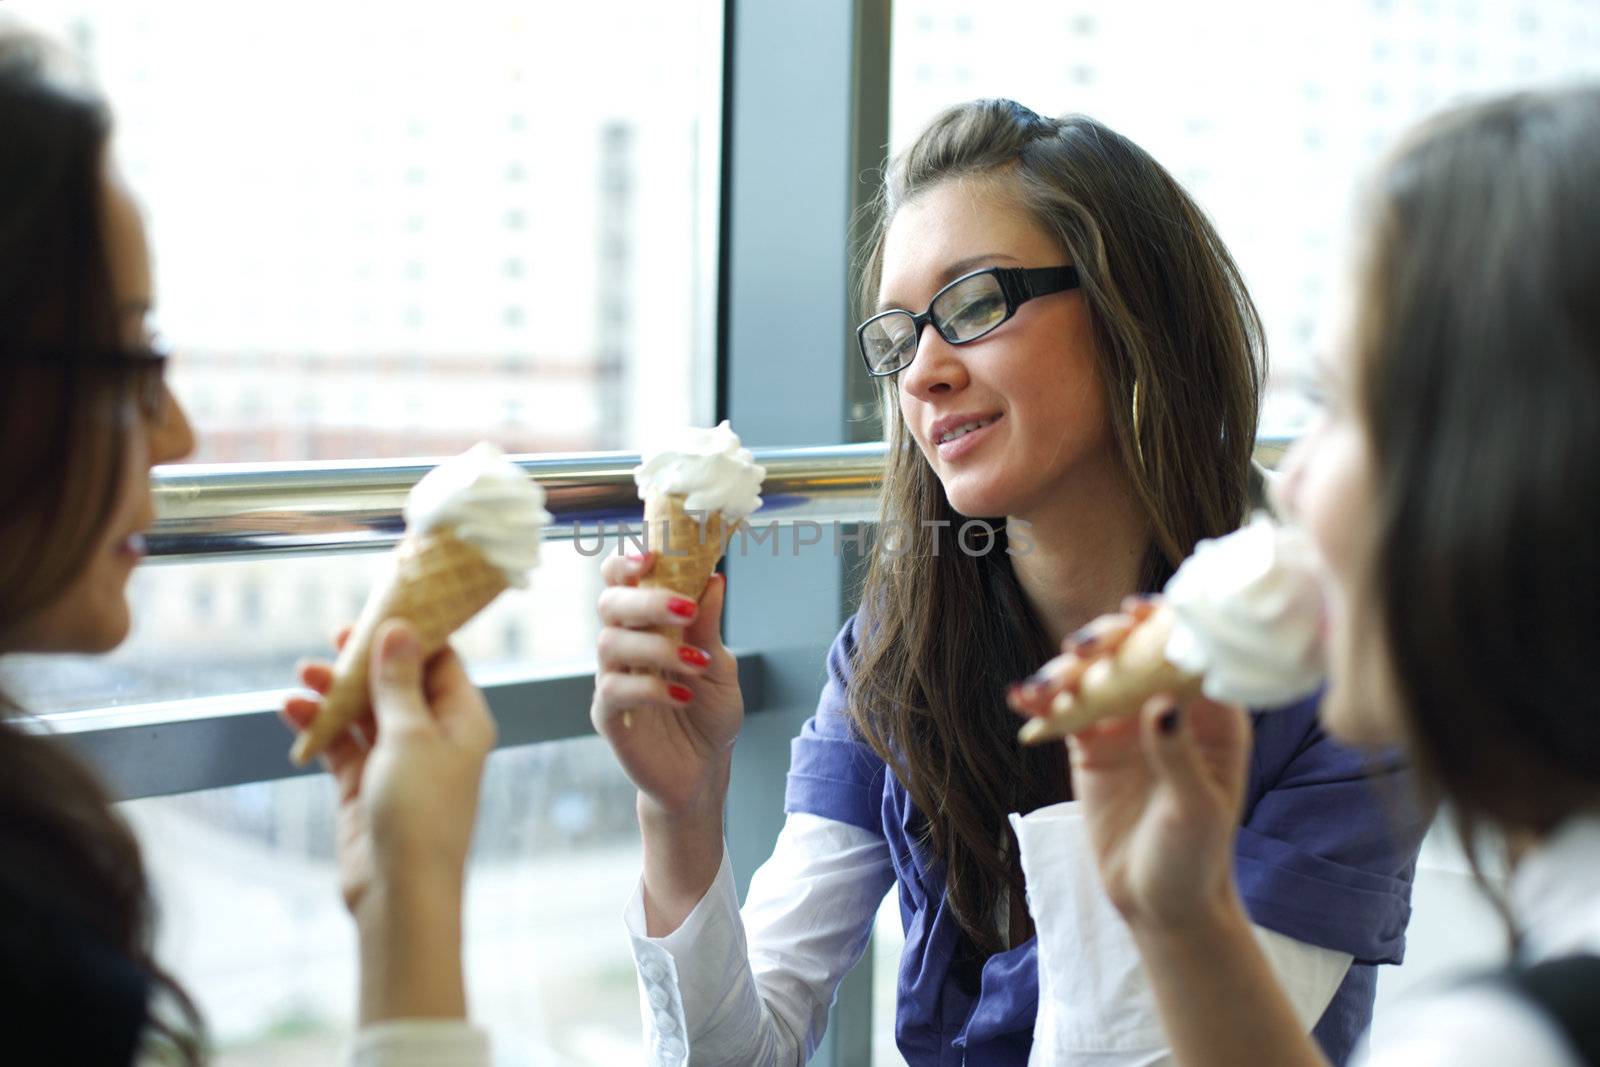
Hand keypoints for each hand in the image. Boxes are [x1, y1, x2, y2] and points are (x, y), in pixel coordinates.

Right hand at [284, 621, 495, 920]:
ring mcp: (399, 762)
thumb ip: (398, 682)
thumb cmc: (420, 812)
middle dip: (366, 660)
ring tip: (303, 673)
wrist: (399, 892)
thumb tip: (401, 629)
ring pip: (365, 713)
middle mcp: (435, 736)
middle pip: (399, 683)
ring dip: (336, 693)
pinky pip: (342, 745)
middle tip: (335, 636)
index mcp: (464, 719)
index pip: (441, 662)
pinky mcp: (365, 787)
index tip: (379, 609)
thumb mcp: (410, 736)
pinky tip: (292, 710)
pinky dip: (320, 728)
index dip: (411, 634)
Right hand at [591, 552, 742, 817]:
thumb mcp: (720, 667)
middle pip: (610, 605)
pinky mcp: (608, 717)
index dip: (626, 564)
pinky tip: (682, 696)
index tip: (652, 556)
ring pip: (609, 644)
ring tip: (696, 663)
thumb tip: (714, 580)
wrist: (704, 771)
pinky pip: (614, 691)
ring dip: (657, 647)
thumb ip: (709, 627)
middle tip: (685, 610)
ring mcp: (612, 680)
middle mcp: (624, 647)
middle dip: (645, 601)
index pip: (621, 583)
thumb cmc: (708, 713)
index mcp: (646, 626)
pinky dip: (650, 688)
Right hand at [1009, 599, 1251, 931]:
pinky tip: (1023, 698)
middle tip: (1084, 650)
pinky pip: (1066, 711)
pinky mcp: (1091, 745)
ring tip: (1044, 687)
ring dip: (1066, 671)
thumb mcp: (1196, 810)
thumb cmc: (1196, 857)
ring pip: (1093, 677)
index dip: (1164, 622)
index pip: (1189, 650)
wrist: (1161, 903)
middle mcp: (1168, 707)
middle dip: (1106, 642)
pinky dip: (1043, 701)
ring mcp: (1126, 724)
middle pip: (1133, 653)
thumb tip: (1160, 702)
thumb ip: (1178, 755)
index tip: (1137, 612)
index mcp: (1211, 714)